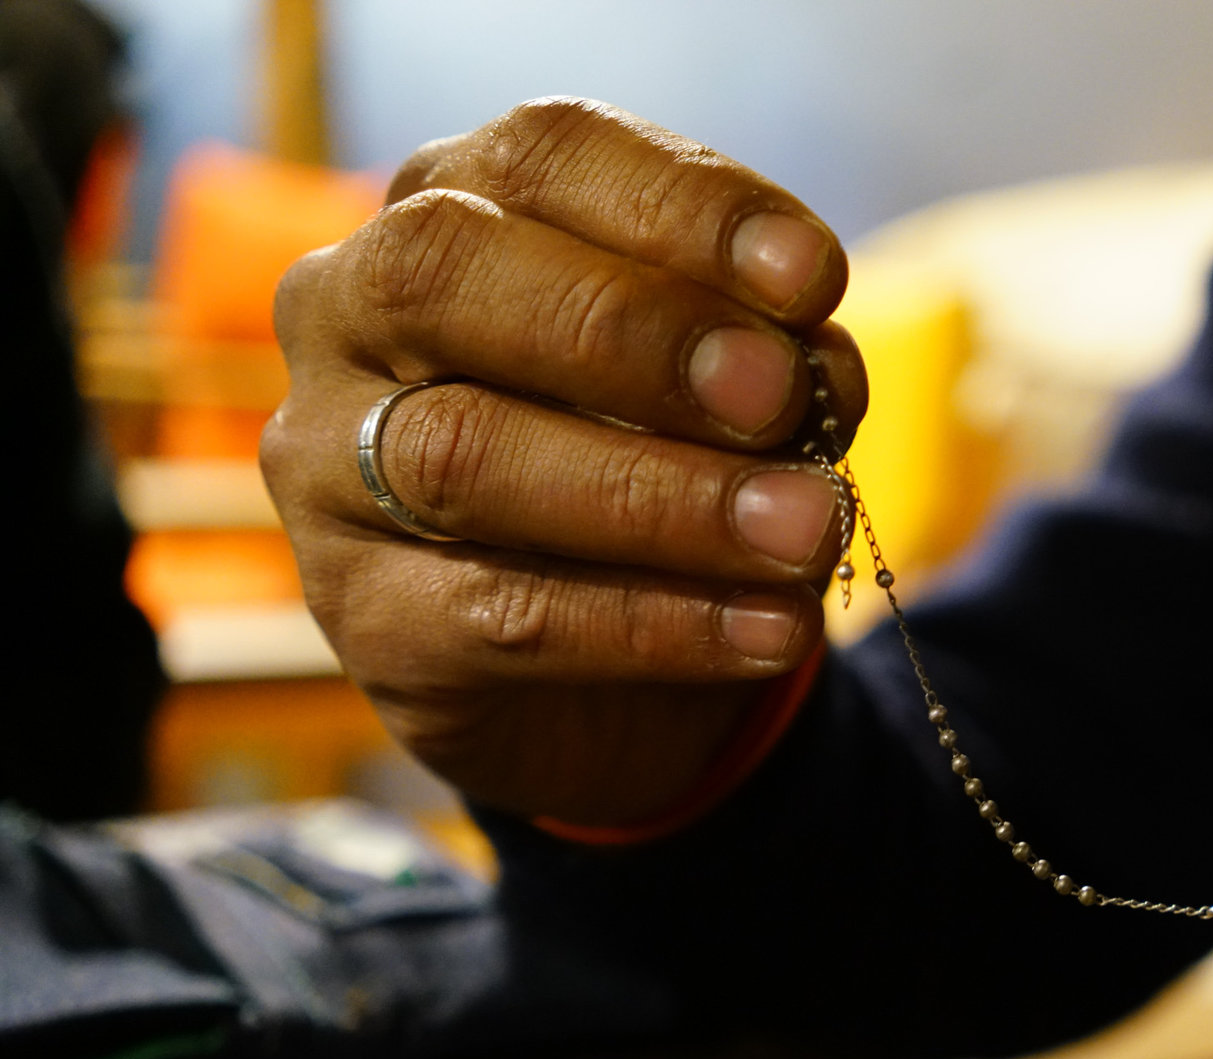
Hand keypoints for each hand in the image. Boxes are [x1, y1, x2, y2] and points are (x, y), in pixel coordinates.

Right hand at [263, 99, 868, 824]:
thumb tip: (810, 367)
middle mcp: (349, 312)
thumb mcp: (731, 395)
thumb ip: (765, 358)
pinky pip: (501, 612)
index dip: (683, 207)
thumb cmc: (665, 473)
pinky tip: (770, 629)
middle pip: (451, 273)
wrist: (606, 679)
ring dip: (663, 495)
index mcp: (451, 209)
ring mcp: (326, 467)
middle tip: (779, 398)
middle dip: (636, 333)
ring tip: (805, 529)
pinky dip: (654, 622)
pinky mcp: (362, 616)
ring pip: (467, 455)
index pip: (541, 154)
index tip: (815, 278)